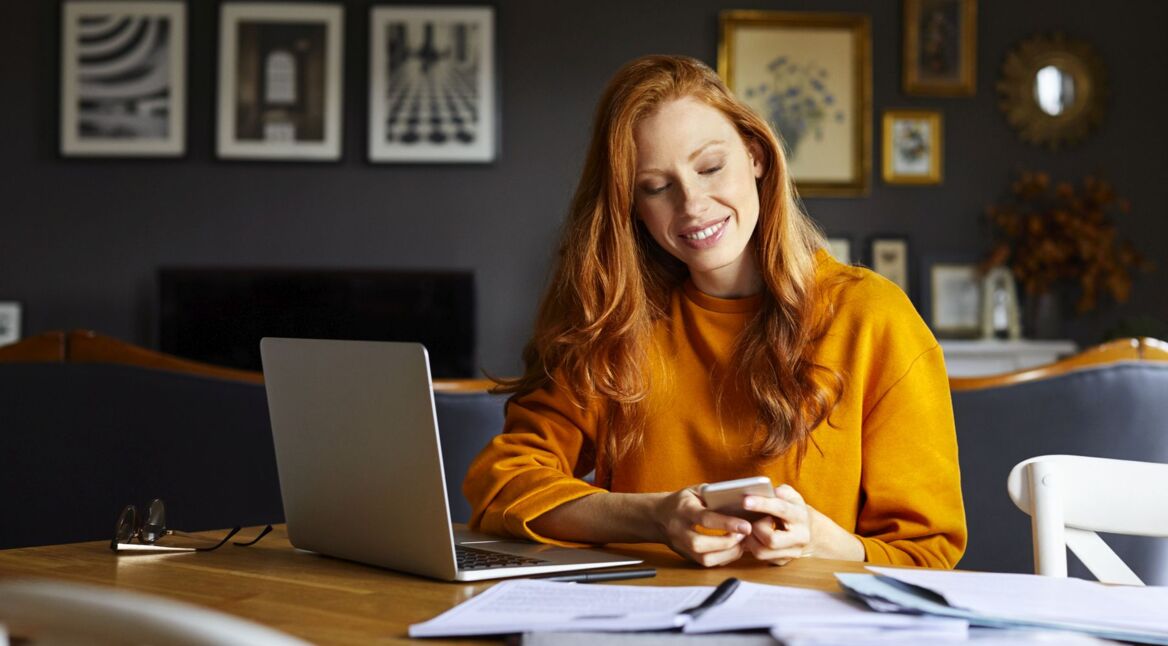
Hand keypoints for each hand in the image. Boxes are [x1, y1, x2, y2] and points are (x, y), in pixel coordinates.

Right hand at [652, 486, 752, 566]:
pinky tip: (732, 549)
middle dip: (727, 542)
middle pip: (700, 544)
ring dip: (727, 553)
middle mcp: (679, 530)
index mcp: (683, 510)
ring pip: (703, 559)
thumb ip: (713, 493)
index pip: (705, 519)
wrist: (658, 516)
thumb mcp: (694, 491)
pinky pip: (706, 563)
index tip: (746, 526)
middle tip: (743, 535)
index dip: (727, 523)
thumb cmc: (681, 501)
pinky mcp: (686, 556)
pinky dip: (723, 558)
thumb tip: (739, 500)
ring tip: (740, 543)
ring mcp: (681, 546)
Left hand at [739, 484, 864, 564]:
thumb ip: (782, 491)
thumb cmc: (793, 509)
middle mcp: (800, 538)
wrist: (808, 530)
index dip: (762, 504)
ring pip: (762, 552)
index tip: (745, 501)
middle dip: (756, 529)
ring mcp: (792, 553)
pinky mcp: (783, 561)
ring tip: (752, 527)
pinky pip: (760, 557)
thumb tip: (771, 491)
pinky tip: (752, 536)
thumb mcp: (792, 496)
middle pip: (771, 540)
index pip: (781, 509)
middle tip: (752, 520)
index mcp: (800, 517)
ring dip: (751, 539)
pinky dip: (751, 546)